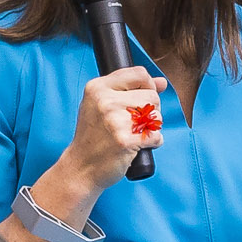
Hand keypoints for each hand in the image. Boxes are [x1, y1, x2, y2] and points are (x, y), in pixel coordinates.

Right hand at [60, 65, 167, 186]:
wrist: (80, 167)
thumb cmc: (93, 136)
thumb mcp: (100, 105)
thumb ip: (129, 89)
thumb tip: (161, 82)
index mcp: (97, 88)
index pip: (140, 74)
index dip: (148, 86)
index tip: (143, 98)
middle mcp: (105, 101)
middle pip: (152, 96)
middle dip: (150, 110)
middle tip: (134, 123)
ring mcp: (115, 121)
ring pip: (156, 115)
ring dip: (152, 127)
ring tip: (134, 134)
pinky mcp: (125, 140)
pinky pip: (156, 135)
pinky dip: (153, 142)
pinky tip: (138, 146)